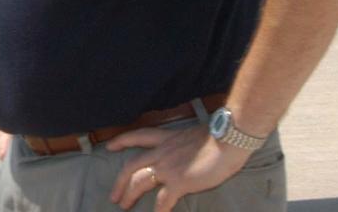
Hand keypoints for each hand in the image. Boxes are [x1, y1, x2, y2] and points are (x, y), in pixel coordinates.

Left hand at [107, 124, 250, 209]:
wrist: (228, 139)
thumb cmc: (217, 136)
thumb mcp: (191, 134)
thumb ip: (183, 143)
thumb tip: (186, 149)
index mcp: (165, 138)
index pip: (137, 137)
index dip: (121, 141)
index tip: (109, 146)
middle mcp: (162, 152)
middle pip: (131, 165)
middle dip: (120, 181)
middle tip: (113, 195)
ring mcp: (169, 167)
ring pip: (140, 182)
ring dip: (129, 194)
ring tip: (124, 205)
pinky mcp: (180, 182)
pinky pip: (164, 200)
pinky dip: (158, 211)